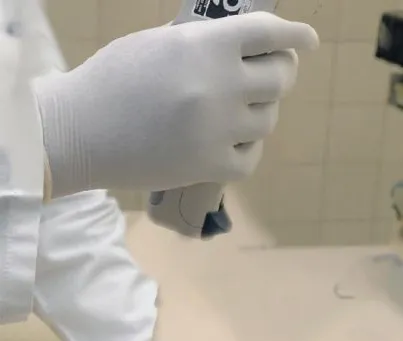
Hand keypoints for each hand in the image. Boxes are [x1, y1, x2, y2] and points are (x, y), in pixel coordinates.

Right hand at [34, 13, 317, 197]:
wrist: (79, 132)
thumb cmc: (111, 82)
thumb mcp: (159, 44)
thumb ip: (204, 46)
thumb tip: (241, 53)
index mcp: (207, 44)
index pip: (271, 34)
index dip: (296, 37)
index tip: (308, 41)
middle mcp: (220, 84)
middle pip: (280, 79)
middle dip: (279, 76)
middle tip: (268, 81)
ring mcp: (218, 129)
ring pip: (267, 120)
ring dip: (257, 115)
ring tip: (234, 115)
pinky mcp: (210, 167)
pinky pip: (250, 158)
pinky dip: (245, 150)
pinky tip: (229, 145)